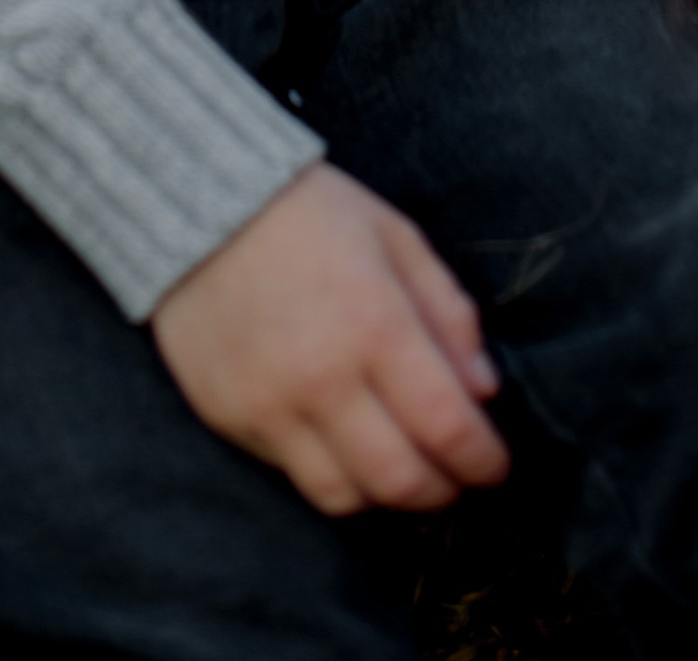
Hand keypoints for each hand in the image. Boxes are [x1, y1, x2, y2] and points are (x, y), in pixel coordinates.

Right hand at [150, 162, 507, 517]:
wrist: (203, 201)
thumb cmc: (311, 213)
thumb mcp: (396, 237)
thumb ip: (448, 312)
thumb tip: (483, 389)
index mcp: (375, 323)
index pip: (447, 426)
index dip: (483, 460)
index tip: (495, 465)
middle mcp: (323, 377)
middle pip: (400, 479)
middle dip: (443, 491)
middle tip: (458, 480)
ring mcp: (271, 406)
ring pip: (344, 496)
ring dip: (387, 497)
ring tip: (405, 473)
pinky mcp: (231, 418)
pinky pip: (292, 475)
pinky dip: (332, 476)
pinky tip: (349, 450)